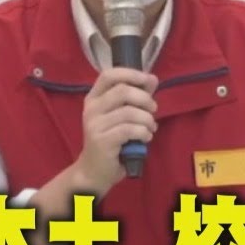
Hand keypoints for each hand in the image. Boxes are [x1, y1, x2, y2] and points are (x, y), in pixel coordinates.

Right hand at [73, 67, 158, 193]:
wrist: (94, 171)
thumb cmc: (111, 141)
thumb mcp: (122, 116)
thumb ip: (136, 97)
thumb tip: (153, 78)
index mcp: (94, 98)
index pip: (109, 75)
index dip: (131, 74)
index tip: (148, 81)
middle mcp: (91, 108)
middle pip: (123, 91)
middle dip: (145, 99)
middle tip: (153, 110)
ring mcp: (94, 125)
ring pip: (129, 112)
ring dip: (147, 120)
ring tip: (150, 128)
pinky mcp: (101, 141)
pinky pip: (129, 130)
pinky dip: (143, 132)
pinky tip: (146, 137)